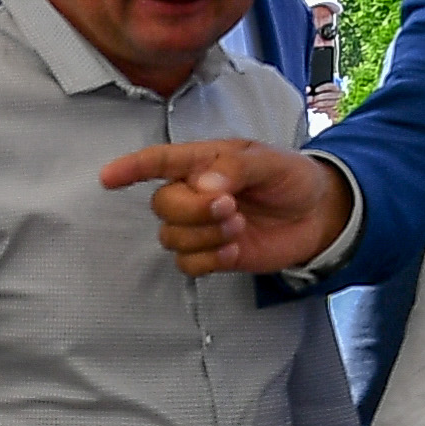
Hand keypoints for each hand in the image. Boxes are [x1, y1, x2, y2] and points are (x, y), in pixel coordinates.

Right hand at [112, 138, 353, 278]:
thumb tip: (204, 185)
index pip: (158, 162)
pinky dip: (208, 260)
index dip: (131, 168)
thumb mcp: (270, 161)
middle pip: (162, 204)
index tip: (107, 178)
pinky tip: (233, 252)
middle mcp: (194, 193)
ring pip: (171, 237)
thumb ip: (236, 168)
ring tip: (238, 227)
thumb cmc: (291, 178)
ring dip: (204, 236)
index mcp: (203, 162)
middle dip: (192, 210)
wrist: (317, 215)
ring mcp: (201, 226)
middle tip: (230, 208)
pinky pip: (187, 264)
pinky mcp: (212, 254)